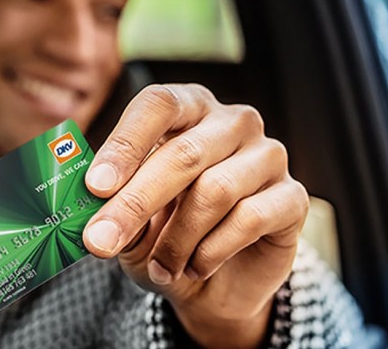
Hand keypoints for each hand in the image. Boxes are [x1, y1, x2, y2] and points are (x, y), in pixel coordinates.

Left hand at [82, 84, 308, 347]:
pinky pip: (249, 219)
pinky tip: (196, 267)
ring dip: (176, 240)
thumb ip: (114, 208)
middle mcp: (232, 122)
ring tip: (160, 266)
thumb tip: (95, 218)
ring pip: (215, 190)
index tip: (96, 186)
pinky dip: (211, 252)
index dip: (125, 144)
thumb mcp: (129, 221)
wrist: (215, 284)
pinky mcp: (293, 197)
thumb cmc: (164, 235)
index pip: (158, 104)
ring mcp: (268, 156)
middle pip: (184, 153)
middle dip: (135, 203)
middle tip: (100, 241)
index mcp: (188, 108)